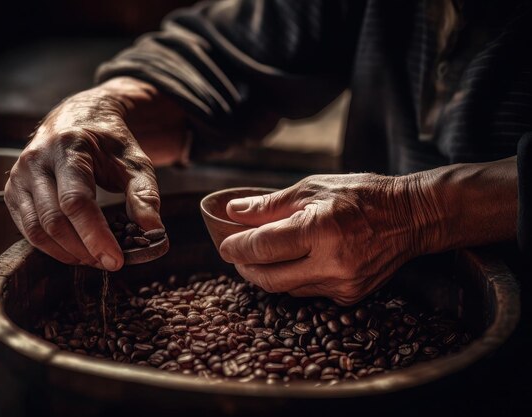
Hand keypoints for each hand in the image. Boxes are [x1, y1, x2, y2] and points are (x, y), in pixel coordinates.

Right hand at [4, 77, 185, 269]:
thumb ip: (145, 195)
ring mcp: (19, 176)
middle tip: (108, 263)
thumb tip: (154, 233)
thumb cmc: (109, 142)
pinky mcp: (13, 191)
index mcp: (68, 147)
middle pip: (53, 220)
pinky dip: (51, 247)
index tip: (115, 260)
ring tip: (93, 259)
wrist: (78, 117)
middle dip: (82, 249)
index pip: (76, 201)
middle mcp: (36, 160)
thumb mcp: (135, 161)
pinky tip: (75, 251)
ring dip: (66, 253)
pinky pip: (27, 229)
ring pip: (36, 230)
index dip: (95, 235)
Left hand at [219, 173, 444, 304]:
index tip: (224, 243)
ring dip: (267, 274)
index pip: (263, 248)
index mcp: (320, 230)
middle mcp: (331, 264)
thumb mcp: (313, 188)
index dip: (236, 247)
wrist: (411, 218)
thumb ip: (270, 205)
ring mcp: (342, 285)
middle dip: (245, 267)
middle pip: (268, 278)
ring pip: (286, 289)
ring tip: (262, 255)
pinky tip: (293, 262)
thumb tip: (233, 212)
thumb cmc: (361, 196)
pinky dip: (293, 279)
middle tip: (236, 253)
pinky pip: (308, 293)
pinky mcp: (350, 297)